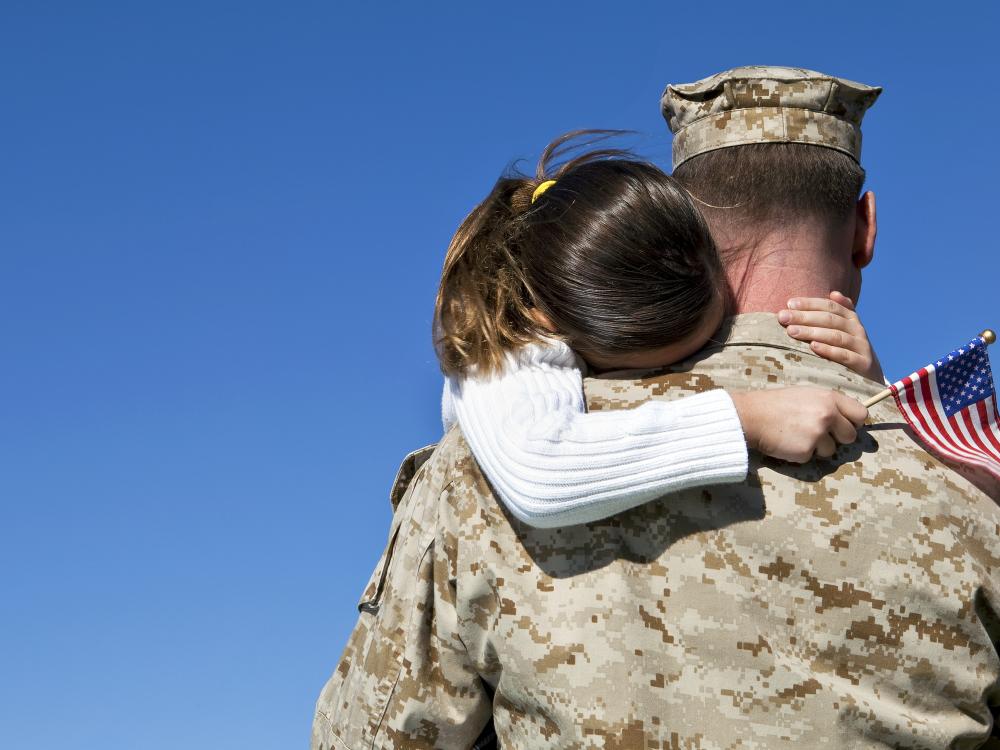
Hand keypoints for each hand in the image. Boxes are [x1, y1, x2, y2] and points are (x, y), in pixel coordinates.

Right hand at [731, 387, 868, 462]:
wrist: (751, 416)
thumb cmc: (777, 404)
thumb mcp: (806, 394)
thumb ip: (828, 404)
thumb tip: (845, 419)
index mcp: (829, 398)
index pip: (861, 414)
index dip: (853, 422)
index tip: (844, 425)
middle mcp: (827, 415)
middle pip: (850, 436)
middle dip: (837, 438)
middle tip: (819, 434)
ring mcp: (818, 433)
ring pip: (832, 450)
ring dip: (818, 448)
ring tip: (798, 436)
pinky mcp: (806, 450)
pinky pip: (812, 457)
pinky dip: (802, 454)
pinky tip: (789, 443)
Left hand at [778, 291, 883, 381]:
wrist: (870, 377)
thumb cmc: (847, 350)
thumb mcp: (844, 330)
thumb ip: (836, 314)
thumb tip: (834, 293)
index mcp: (850, 319)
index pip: (829, 306)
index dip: (810, 303)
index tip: (789, 303)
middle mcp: (857, 330)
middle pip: (830, 319)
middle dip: (804, 317)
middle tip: (783, 317)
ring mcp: (861, 346)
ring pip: (835, 336)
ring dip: (812, 332)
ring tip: (792, 331)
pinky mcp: (863, 364)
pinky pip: (844, 355)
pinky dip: (828, 350)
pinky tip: (813, 347)